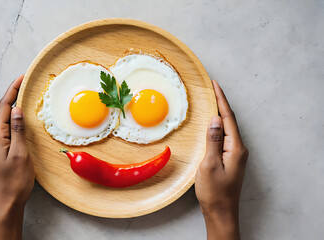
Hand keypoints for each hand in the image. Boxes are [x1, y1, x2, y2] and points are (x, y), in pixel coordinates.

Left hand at [0, 75, 33, 239]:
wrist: (7, 200)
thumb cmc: (14, 180)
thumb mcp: (20, 154)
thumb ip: (18, 130)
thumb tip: (17, 109)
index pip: (5, 106)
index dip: (13, 90)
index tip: (23, 77)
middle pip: (4, 109)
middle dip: (14, 93)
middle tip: (27, 81)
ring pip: (6, 117)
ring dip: (15, 104)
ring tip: (26, 93)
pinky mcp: (3, 147)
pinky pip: (9, 127)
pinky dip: (16, 117)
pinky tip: (24, 115)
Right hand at [195, 80, 248, 239]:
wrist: (221, 212)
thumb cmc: (214, 192)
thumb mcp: (209, 165)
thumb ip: (213, 141)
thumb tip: (216, 119)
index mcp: (236, 148)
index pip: (228, 118)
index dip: (221, 100)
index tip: (215, 84)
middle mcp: (239, 149)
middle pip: (230, 120)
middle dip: (221, 103)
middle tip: (212, 88)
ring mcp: (235, 155)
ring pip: (227, 128)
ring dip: (220, 114)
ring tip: (211, 100)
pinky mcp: (230, 159)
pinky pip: (224, 137)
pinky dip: (218, 127)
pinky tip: (212, 124)